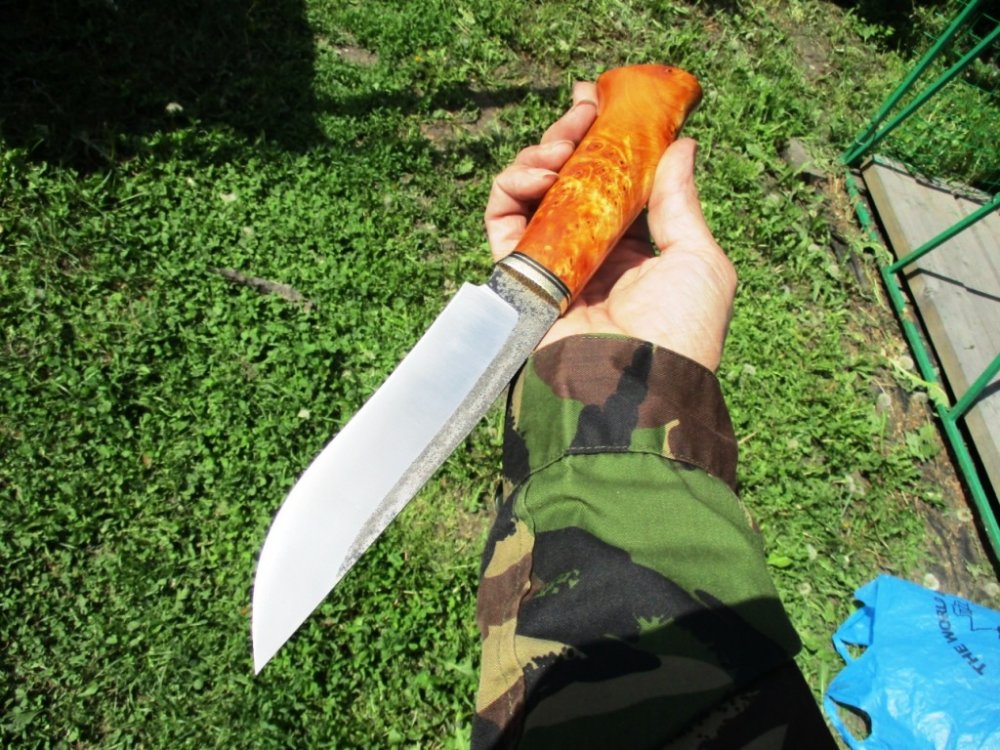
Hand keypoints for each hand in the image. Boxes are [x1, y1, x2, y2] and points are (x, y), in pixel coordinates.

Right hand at [485, 82, 736, 371]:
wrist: (633, 390)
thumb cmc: (680, 332)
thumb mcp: (700, 261)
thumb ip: (680, 202)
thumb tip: (682, 146)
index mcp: (637, 255)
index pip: (613, 188)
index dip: (605, 146)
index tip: (602, 106)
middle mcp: (592, 259)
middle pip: (569, 186)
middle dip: (571, 142)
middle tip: (578, 112)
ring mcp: (554, 269)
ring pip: (533, 198)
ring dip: (540, 159)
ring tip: (557, 146)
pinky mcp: (520, 281)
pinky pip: (502, 225)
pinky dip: (510, 190)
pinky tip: (533, 173)